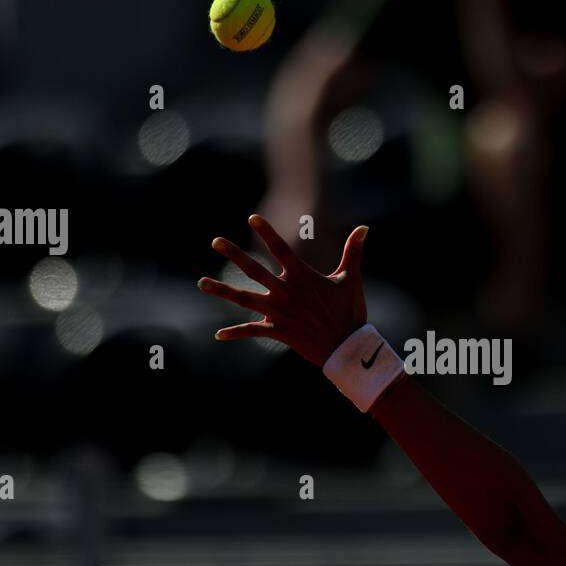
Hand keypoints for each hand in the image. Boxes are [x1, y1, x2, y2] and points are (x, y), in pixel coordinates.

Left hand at [196, 214, 368, 365]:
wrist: (347, 348)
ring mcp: (279, 312)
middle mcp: (286, 292)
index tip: (252, 218)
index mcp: (302, 277)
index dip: (266, 232)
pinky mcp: (278, 330)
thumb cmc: (349, 312)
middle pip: (254, 270)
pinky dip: (235, 332)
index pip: (280, 249)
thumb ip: (353, 252)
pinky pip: (252, 331)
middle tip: (215, 241)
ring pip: (244, 299)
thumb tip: (364, 228)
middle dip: (234, 255)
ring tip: (201, 282)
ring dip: (222, 290)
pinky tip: (219, 334)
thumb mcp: (350, 279)